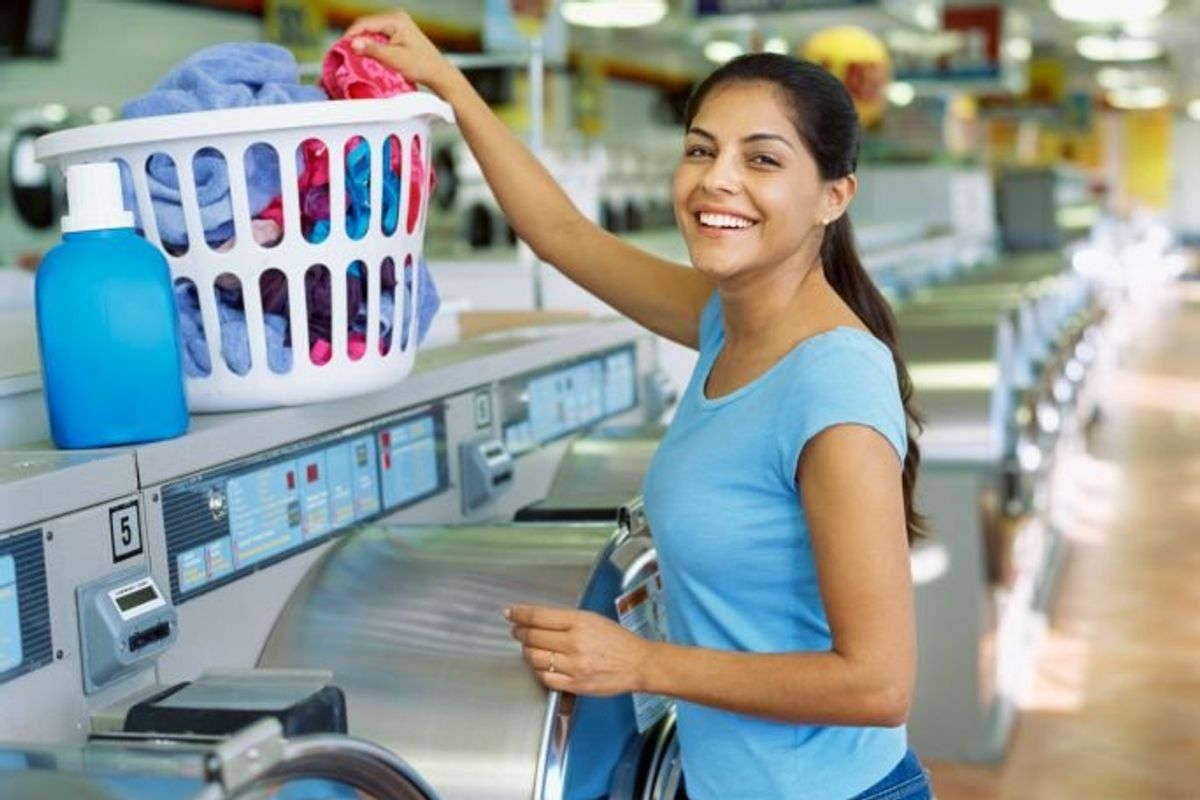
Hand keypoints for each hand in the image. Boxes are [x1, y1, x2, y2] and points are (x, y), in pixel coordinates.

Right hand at [346, 10, 458, 93]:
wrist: (438, 73)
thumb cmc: (421, 66)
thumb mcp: (394, 59)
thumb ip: (373, 50)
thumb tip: (354, 43)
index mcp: (395, 19)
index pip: (364, 23)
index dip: (350, 35)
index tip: (340, 48)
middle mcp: (395, 17)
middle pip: (366, 25)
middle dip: (355, 38)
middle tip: (345, 54)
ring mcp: (397, 24)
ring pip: (370, 30)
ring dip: (363, 42)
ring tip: (355, 56)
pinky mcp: (397, 32)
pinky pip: (377, 35)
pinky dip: (371, 45)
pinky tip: (368, 55)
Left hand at [507, 605, 654, 696]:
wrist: (638, 664)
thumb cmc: (618, 641)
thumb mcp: (593, 619)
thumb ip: (567, 620)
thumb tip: (539, 620)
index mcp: (579, 622)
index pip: (539, 616)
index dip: (519, 614)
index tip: (510, 613)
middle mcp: (574, 643)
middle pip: (533, 637)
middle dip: (520, 633)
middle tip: (518, 631)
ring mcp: (573, 665)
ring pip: (535, 658)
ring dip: (527, 652)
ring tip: (530, 648)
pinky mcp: (575, 684)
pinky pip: (545, 677)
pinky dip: (539, 670)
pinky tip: (542, 665)